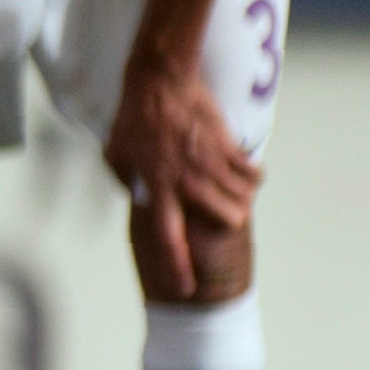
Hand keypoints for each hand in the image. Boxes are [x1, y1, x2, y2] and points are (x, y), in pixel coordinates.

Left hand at [104, 54, 261, 298]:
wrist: (159, 82)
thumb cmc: (133, 119)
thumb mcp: (115, 155)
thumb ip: (127, 183)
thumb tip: (136, 199)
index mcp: (156, 186)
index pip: (167, 236)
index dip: (177, 265)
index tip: (186, 288)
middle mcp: (186, 180)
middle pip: (226, 219)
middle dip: (227, 223)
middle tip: (220, 212)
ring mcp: (209, 164)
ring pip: (244, 199)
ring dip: (241, 199)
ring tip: (229, 189)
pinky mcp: (227, 147)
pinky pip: (254, 174)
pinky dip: (252, 176)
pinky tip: (241, 170)